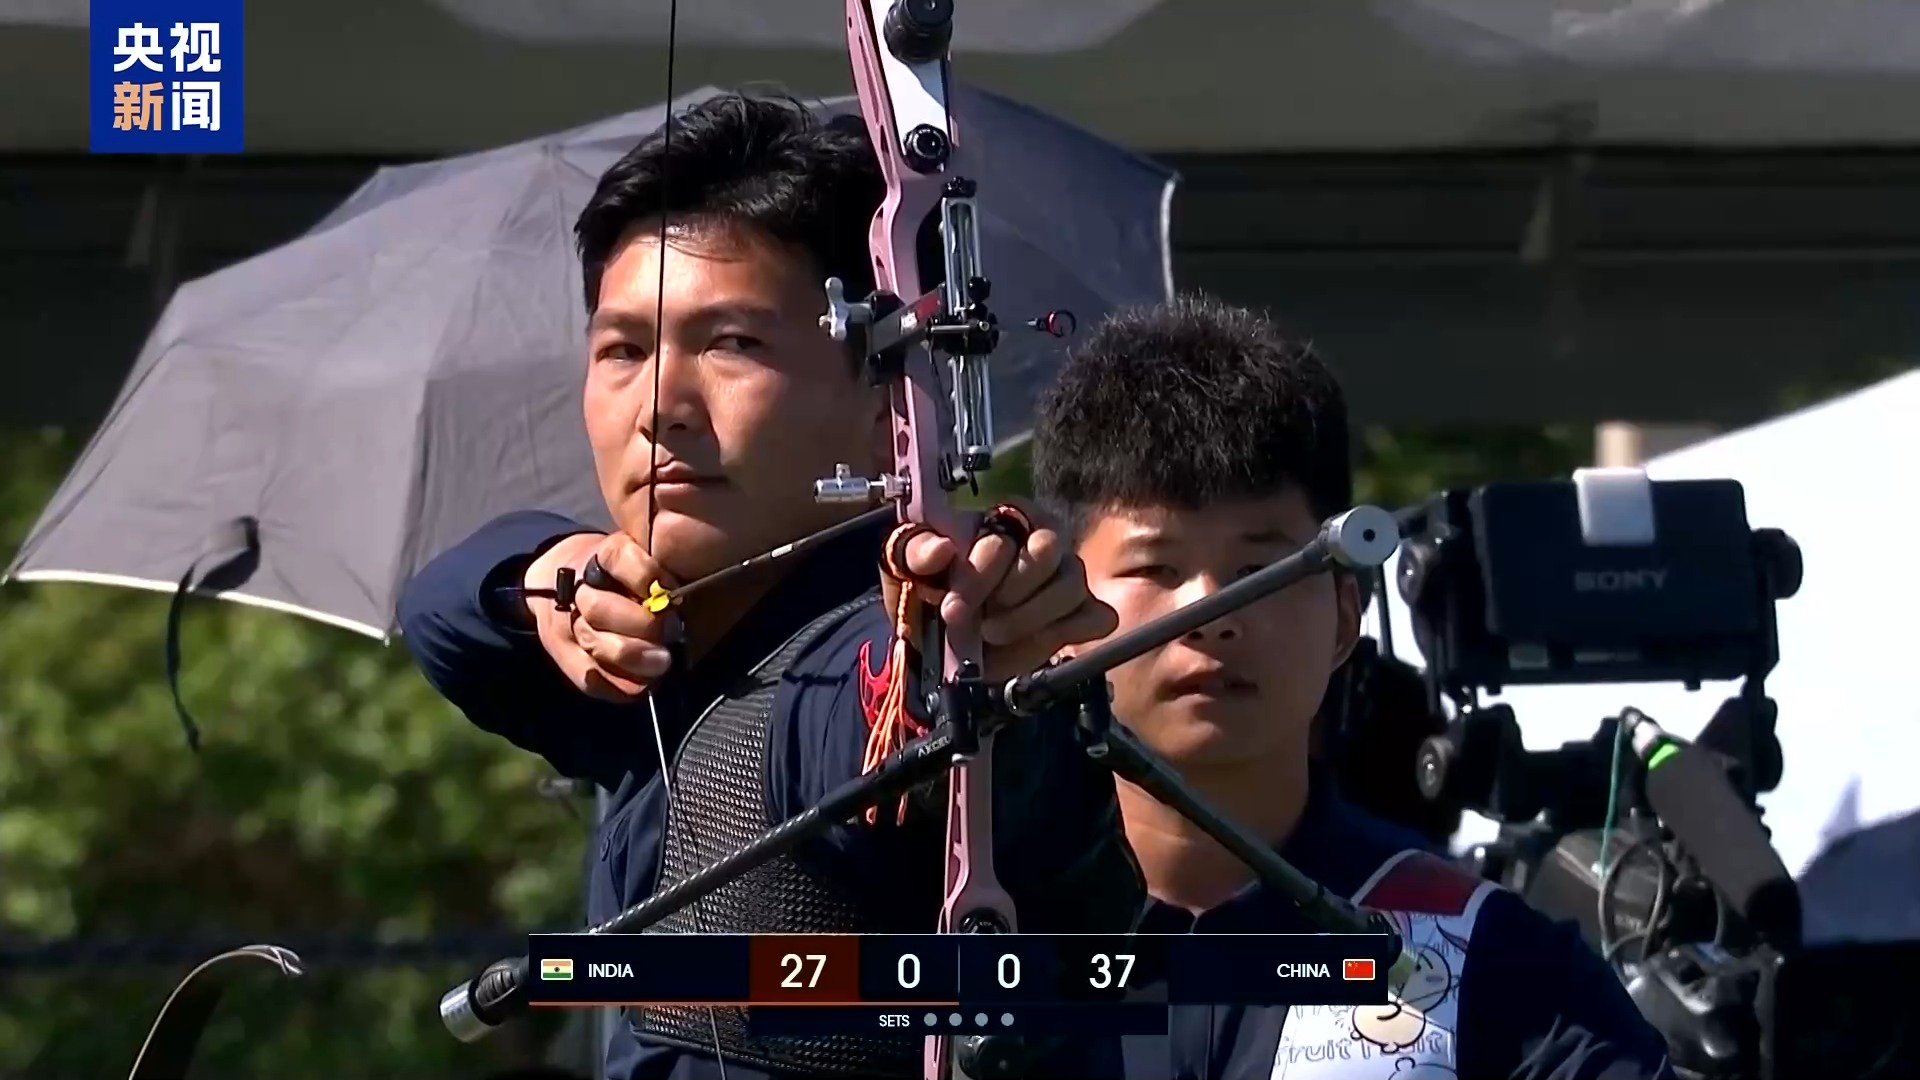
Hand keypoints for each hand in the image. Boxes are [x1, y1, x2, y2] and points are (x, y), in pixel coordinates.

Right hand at [523, 532, 678, 700]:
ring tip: (662, 662)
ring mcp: (570, 625)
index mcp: (604, 557)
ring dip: (631, 658)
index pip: (618, 557)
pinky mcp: (566, 657)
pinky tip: (642, 685)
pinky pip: (588, 678)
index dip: (646, 575)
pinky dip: (617, 685)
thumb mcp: (645, 559)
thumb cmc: (628, 577)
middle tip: (674, 631)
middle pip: (600, 608)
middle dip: (641, 624)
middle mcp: (581, 590)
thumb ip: (664, 566)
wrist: (569, 586)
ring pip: (593, 643)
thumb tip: (692, 583)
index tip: (674, 588)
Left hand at [881, 500, 1117, 680]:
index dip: (979, 574)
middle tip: (980, 622)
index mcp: (1002, 516)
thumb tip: (942, 548)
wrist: (943, 643)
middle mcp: (1043, 538)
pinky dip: (1070, 632)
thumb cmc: (929, 591)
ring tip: (995, 634)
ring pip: (1070, 587)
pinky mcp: (1081, 612)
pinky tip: (1036, 641)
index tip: (953, 608)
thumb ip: (914, 550)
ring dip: (1028, 619)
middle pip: (1046, 552)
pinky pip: (1097, 618)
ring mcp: (1066, 575)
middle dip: (1009, 594)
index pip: (1004, 536)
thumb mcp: (904, 568)